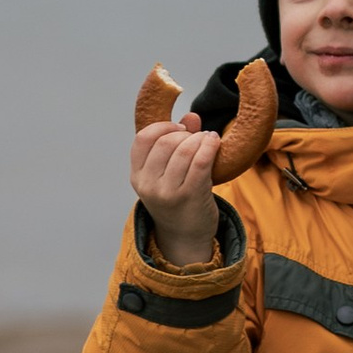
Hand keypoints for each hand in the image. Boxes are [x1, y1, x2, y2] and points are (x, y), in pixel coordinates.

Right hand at [129, 112, 225, 267]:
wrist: (185, 236)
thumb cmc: (178, 200)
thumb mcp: (168, 174)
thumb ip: (176, 142)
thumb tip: (191, 115)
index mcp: (138, 176)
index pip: (143, 139)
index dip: (162, 126)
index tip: (178, 128)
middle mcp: (148, 184)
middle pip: (165, 142)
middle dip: (185, 134)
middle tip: (197, 137)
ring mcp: (168, 191)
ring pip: (184, 149)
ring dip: (200, 138)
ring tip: (207, 139)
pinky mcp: (190, 195)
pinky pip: (200, 161)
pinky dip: (209, 145)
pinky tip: (215, 142)